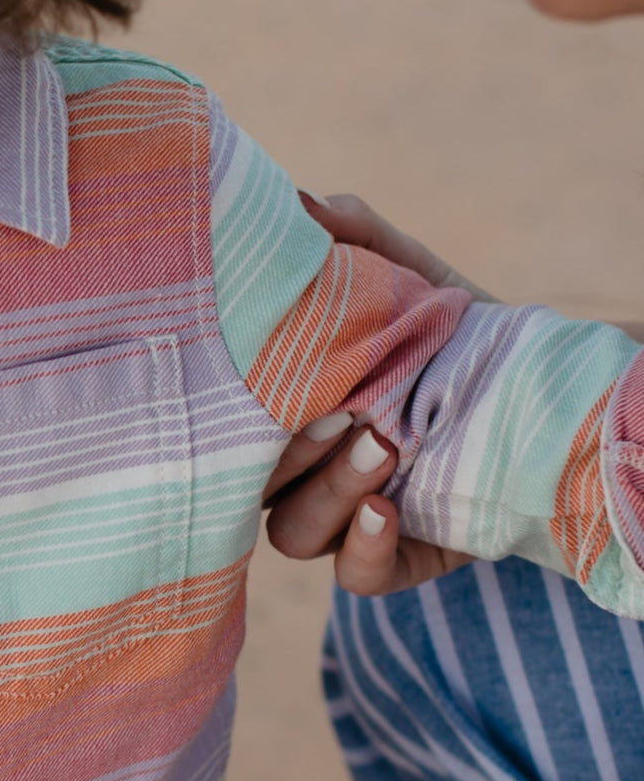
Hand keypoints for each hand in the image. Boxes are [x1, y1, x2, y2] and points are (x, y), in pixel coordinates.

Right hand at [261, 191, 490, 593]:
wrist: (547, 391)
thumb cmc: (458, 335)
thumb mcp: (410, 278)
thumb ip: (357, 238)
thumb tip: (295, 202)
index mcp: (291, 414)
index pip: (234, 430)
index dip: (233, 417)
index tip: (260, 378)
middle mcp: (308, 472)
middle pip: (254, 487)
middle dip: (286, 457)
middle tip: (334, 414)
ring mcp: (349, 521)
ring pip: (295, 533)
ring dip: (328, 496)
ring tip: (381, 447)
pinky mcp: (400, 559)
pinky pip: (356, 578)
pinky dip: (365, 548)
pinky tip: (389, 508)